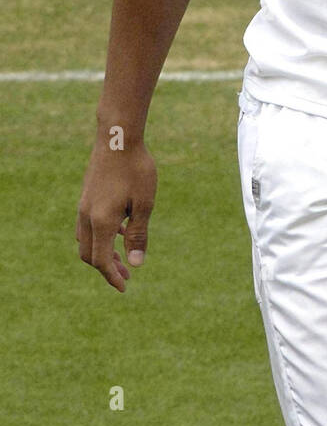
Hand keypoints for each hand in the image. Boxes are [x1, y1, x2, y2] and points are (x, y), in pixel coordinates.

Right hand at [76, 140, 157, 291]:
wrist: (118, 138)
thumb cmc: (136, 169)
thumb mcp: (145, 203)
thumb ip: (138, 234)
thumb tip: (136, 264)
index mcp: (101, 221)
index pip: (101, 260)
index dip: (112, 277)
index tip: (125, 287)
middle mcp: (87, 216)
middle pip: (89, 255)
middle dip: (107, 269)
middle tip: (127, 276)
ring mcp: (83, 206)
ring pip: (86, 241)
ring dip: (102, 253)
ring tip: (123, 258)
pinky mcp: (86, 197)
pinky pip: (87, 226)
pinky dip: (100, 237)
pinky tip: (119, 231)